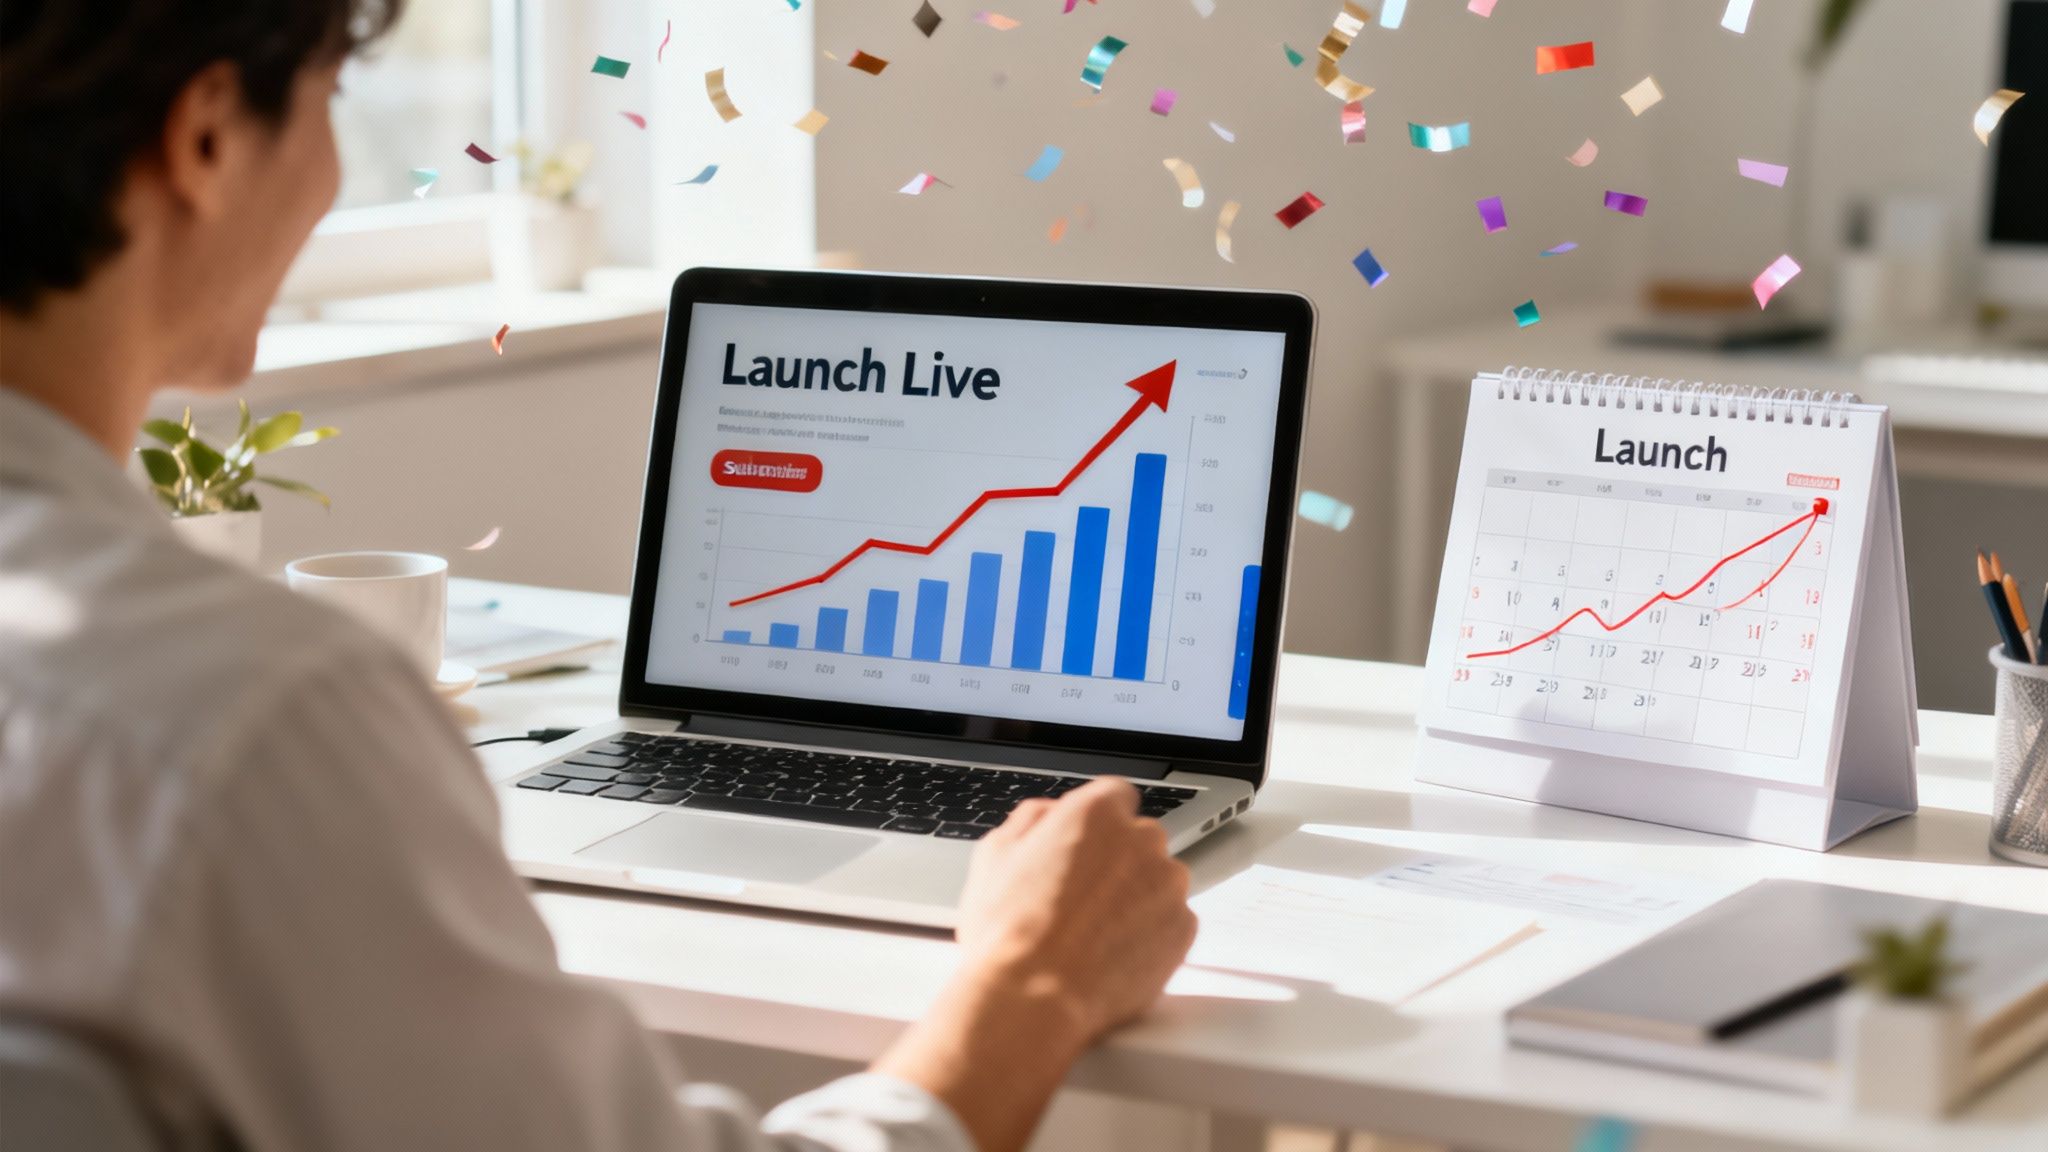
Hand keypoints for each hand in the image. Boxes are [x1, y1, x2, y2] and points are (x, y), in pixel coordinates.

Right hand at [872, 779, 1195, 1151]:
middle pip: (1139, 839)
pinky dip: (1152, 933)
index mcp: (1095, 813)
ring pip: (1159, 880)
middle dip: (1118, 861)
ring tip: (1096, 933)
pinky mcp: (1183, 929)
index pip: (1115, 796)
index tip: (1087, 845)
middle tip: (1082, 897)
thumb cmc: (1008, 933)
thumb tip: (1048, 815)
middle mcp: (1141, 841)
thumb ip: (1031, 821)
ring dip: (1138, 897)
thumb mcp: (995, 856)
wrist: (1032, 999)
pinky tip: (1114, 953)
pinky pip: (1172, 921)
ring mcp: (1168, 886)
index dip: (1097, 823)